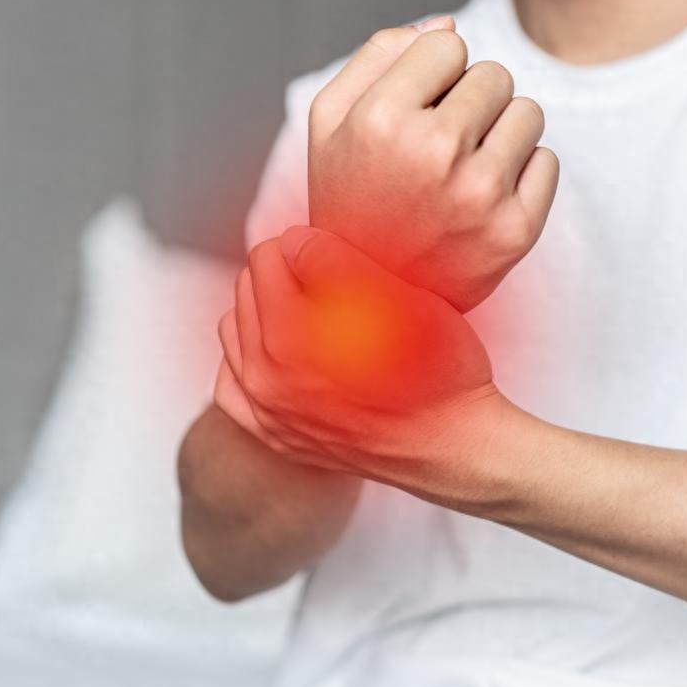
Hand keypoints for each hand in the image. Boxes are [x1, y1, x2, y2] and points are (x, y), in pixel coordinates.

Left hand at [214, 226, 504, 502]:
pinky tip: (279, 352)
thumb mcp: (403, 300)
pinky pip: (232, 385)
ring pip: (235, 331)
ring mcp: (268, 412)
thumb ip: (337, 262)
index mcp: (291, 338)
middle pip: (248, 290)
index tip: (333, 252)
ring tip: (309, 311)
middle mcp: (268, 378)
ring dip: (265, 311)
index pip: (268, 258)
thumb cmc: (441, 375)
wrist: (455, 445)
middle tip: (327, 279)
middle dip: (283, 275)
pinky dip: (248, 359)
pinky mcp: (276, 435)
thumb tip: (295, 240)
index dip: (305, 244)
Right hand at [308, 19, 558, 311]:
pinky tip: (485, 200)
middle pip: (494, 75)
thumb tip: (448, 25)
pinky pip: (548, 161)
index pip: (449, 44)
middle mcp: (435, 153)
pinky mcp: (517, 230)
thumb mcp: (331, 122)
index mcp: (381, 119)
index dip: (432, 74)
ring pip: (529, 113)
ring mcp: (481, 195)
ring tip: (464, 170)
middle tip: (440, 147)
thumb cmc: (349, 201)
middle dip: (471, 101)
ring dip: (502, 133)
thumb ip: (380, 55)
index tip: (414, 111)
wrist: (372, 302)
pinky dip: (524, 174)